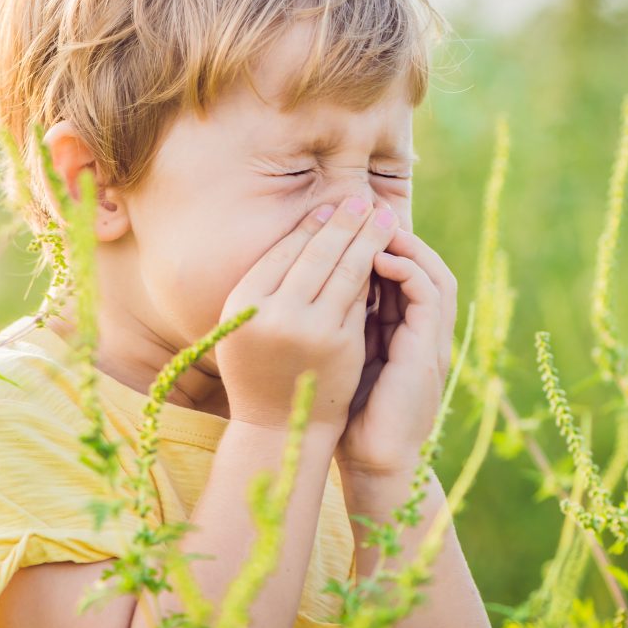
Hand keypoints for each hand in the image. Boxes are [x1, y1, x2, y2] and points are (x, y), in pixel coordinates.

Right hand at [215, 196, 400, 434]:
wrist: (277, 428)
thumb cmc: (258, 369)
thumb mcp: (245, 325)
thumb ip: (266, 286)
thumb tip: (306, 232)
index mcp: (242, 302)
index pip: (284, 251)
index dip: (310, 226)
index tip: (329, 206)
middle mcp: (273, 312)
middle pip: (316, 254)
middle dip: (344, 222)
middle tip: (362, 199)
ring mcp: (310, 329)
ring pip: (345, 271)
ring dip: (366, 238)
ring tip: (382, 217)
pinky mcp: (341, 344)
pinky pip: (360, 298)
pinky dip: (373, 273)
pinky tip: (384, 254)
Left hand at [336, 224, 456, 479]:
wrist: (372, 462)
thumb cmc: (348, 414)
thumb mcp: (341, 356)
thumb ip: (338, 323)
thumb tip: (305, 285)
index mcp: (404, 331)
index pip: (402, 272)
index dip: (379, 243)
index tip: (346, 221)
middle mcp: (423, 332)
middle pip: (423, 264)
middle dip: (394, 234)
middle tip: (362, 209)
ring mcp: (431, 341)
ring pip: (433, 273)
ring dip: (405, 245)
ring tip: (372, 225)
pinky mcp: (430, 351)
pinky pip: (430, 296)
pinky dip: (407, 271)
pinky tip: (377, 259)